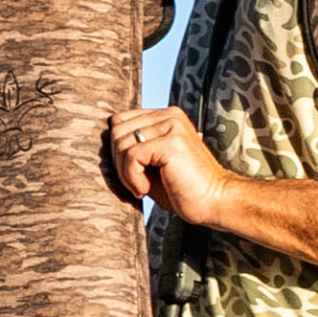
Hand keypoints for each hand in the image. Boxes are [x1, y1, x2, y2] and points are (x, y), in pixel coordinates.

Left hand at [109, 107, 231, 225]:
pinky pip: (132, 156)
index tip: (131, 173)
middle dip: (118, 161)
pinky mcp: (172, 142)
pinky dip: (131, 177)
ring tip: (141, 187)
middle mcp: (169, 115)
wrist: (214, 202)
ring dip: (124, 172)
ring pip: (122, 142)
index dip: (117, 149)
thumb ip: (132, 149)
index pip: (121, 120)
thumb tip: (103, 140)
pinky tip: (144, 189)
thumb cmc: (181, 189)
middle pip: (117, 129)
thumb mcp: (151, 164)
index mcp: (165, 116)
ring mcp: (172, 125)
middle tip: (134, 183)